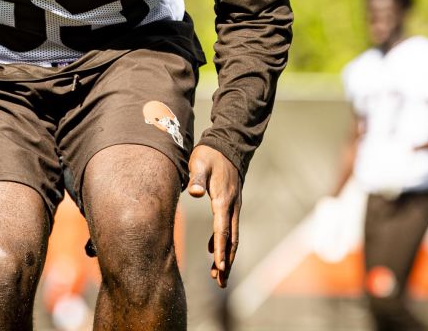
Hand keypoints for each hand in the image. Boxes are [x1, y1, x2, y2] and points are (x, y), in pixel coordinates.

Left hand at [187, 145, 241, 287]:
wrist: (227, 145)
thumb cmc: (210, 155)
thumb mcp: (199, 164)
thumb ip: (196, 179)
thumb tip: (193, 193)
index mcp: (223, 200)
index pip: (222, 230)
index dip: (220, 249)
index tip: (219, 267)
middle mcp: (232, 206)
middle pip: (231, 240)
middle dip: (227, 262)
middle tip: (221, 282)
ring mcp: (233, 206)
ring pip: (232, 237)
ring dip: (226, 256)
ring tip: (219, 275)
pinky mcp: (231, 205)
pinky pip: (229, 229)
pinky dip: (222, 243)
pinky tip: (212, 251)